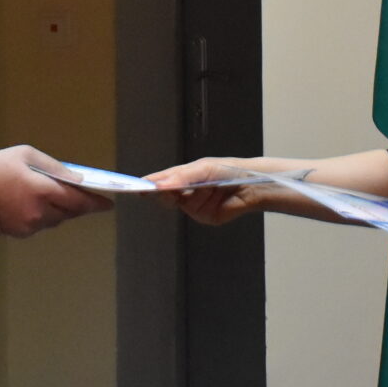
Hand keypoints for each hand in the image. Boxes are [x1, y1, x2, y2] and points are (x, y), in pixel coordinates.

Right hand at [0, 146, 111, 237]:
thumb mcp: (26, 155)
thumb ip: (55, 168)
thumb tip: (78, 179)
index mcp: (42, 190)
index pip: (78, 201)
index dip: (96, 203)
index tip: (109, 204)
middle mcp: (39, 212)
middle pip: (70, 212)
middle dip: (80, 205)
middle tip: (87, 197)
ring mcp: (30, 226)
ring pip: (57, 220)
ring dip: (63, 210)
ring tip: (60, 196)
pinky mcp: (21, 233)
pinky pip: (43, 225)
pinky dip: (47, 215)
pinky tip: (40, 204)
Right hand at [146, 156, 286, 227]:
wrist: (251, 185)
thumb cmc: (227, 170)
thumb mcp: (203, 169)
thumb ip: (181, 177)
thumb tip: (160, 185)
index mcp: (183, 176)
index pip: (161, 181)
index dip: (148, 184)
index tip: (136, 186)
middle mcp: (186, 192)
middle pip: (165, 195)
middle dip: (161, 192)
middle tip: (153, 190)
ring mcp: (194, 205)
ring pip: (179, 204)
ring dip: (186, 196)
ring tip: (198, 186)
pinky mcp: (205, 217)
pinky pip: (195, 213)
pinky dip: (200, 204)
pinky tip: (210, 195)